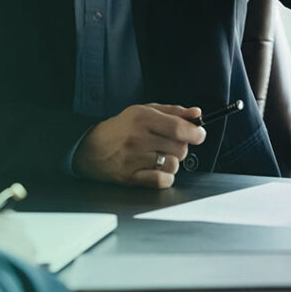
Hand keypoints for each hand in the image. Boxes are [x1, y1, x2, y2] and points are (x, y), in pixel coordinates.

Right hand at [73, 103, 206, 188]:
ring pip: (173, 165)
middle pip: (179, 148)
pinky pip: (162, 181)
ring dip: (173, 162)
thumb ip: (173, 112)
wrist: (91, 148)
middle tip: (172, 144)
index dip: (195, 133)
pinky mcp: (130, 178)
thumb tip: (197, 114)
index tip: (199, 135)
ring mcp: (133, 160)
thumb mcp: (144, 111)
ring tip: (162, 156)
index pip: (178, 128)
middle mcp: (138, 139)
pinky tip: (158, 169)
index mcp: (142, 119)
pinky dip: (166, 177)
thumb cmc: (121, 128)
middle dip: (182, 146)